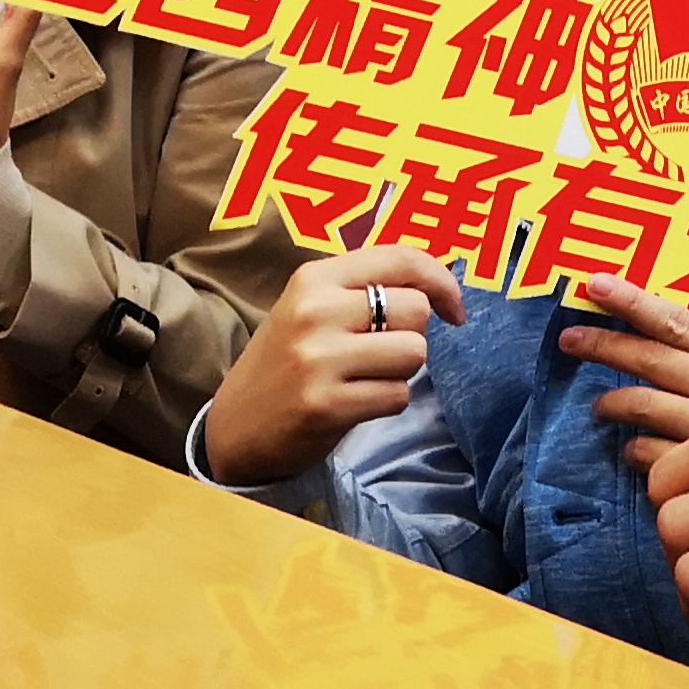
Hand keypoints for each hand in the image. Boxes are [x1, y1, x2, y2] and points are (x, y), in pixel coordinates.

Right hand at [200, 244, 463, 483]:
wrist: (234, 428)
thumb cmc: (286, 363)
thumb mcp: (312, 309)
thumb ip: (364, 289)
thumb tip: (437, 285)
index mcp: (314, 278)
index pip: (400, 259)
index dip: (441, 281)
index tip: (453, 308)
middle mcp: (315, 311)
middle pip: (415, 309)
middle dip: (413, 335)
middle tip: (382, 353)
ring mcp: (319, 359)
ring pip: (413, 353)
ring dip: (402, 371)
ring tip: (366, 378)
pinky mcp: (326, 404)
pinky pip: (397, 396)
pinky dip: (388, 402)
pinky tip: (355, 403)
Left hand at [558, 273, 688, 469]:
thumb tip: (685, 327)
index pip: (674, 320)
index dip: (633, 301)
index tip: (595, 284)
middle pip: (651, 358)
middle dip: (605, 345)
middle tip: (567, 339)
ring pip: (644, 405)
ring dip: (613, 402)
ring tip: (598, 406)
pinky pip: (655, 455)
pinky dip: (639, 449)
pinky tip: (632, 448)